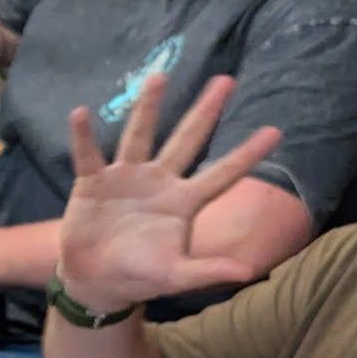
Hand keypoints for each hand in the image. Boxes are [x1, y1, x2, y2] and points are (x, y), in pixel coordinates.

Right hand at [57, 73, 280, 312]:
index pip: (222, 173)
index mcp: (183, 202)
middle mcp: (159, 182)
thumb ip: (208, 270)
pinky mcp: (92, 182)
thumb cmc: (139, 277)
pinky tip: (81, 113)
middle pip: (186, 140)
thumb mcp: (176, 276)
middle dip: (205, 111)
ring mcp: (125, 178)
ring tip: (158, 77)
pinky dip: (83, 136)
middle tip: (226, 80)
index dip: (246, 154)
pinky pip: (89, 155)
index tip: (275, 131)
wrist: (95, 280)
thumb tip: (249, 271)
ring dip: (148, 108)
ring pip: (139, 136)